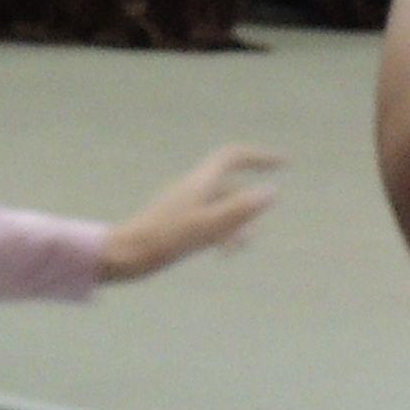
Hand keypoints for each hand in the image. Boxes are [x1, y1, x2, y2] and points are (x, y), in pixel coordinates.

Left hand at [99, 146, 282, 281]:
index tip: (283, 164)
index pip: (233, 156)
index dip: (259, 157)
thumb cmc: (167, 239)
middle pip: (230, 186)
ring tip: (235, 250)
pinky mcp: (176, 220)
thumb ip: (241, 209)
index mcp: (201, 181)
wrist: (126, 253)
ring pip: (220, 207)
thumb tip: (273, 191)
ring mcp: (183, 203)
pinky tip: (220, 252)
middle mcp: (193, 187)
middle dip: (248, 207)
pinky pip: (208, 219)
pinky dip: (220, 231)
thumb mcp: (209, 226)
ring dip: (234, 224)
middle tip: (256, 234)